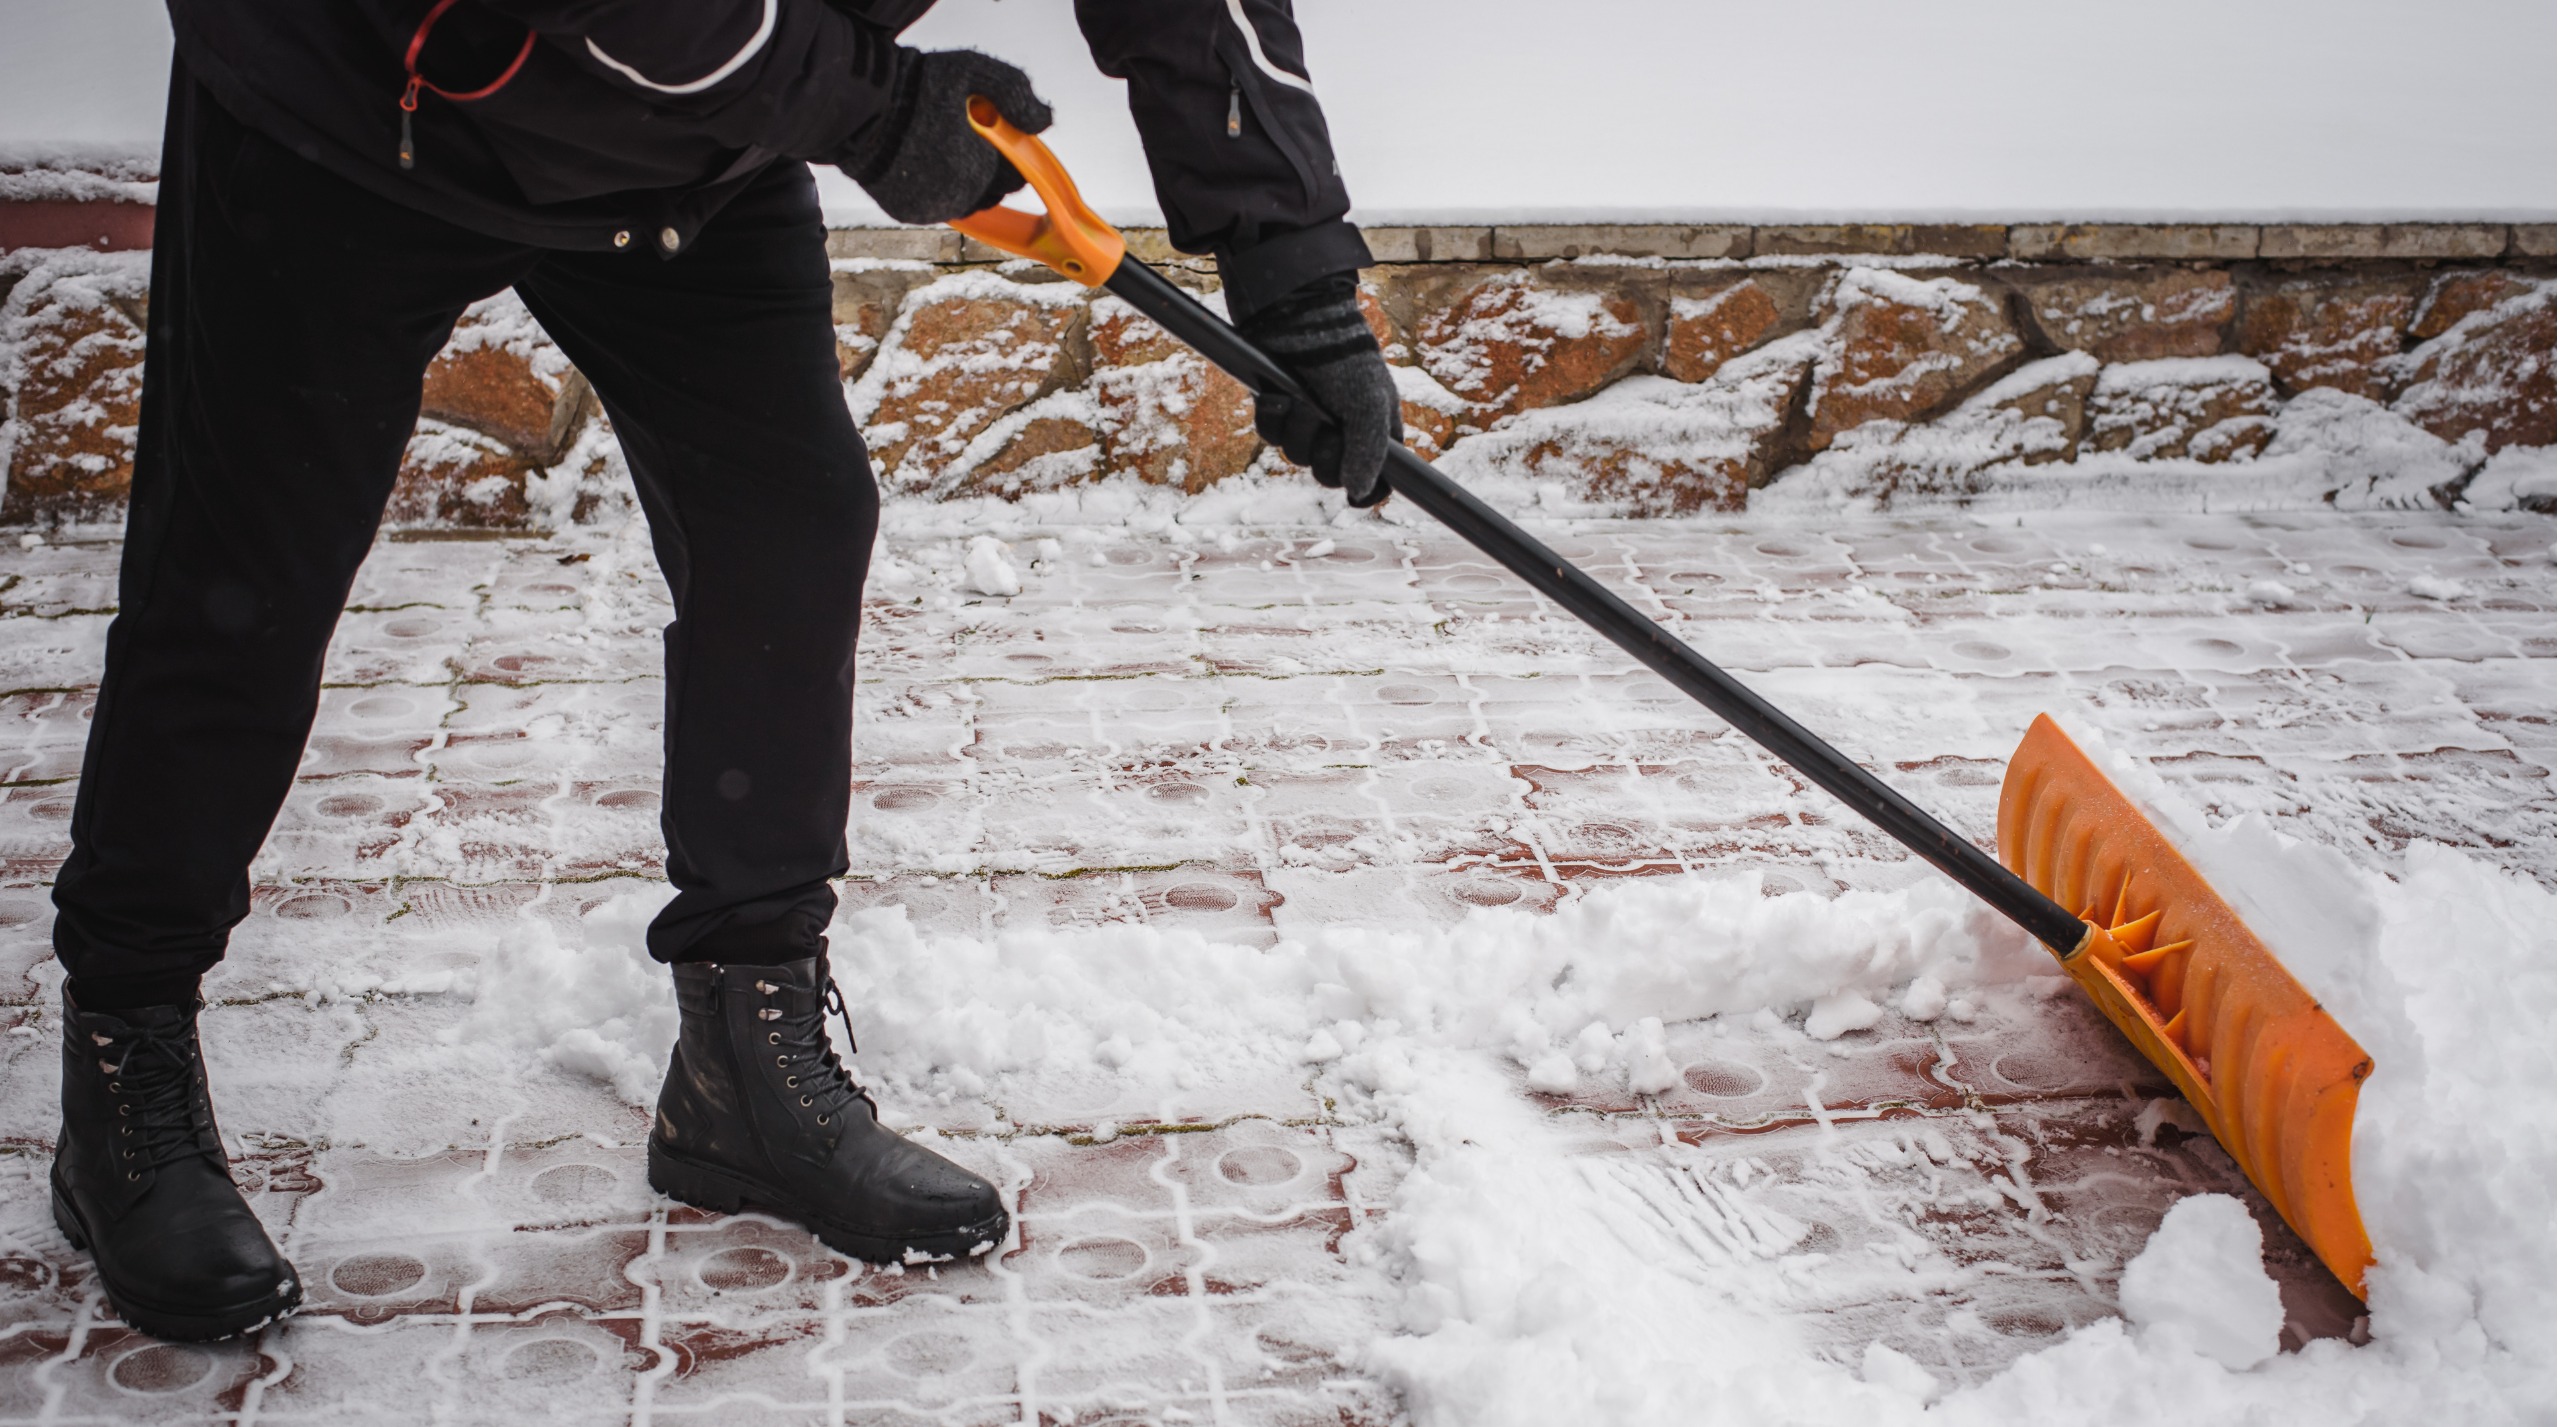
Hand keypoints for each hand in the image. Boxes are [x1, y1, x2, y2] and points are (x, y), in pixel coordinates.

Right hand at [838, 49, 1050, 224]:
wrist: (858, 106)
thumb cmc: (918, 85)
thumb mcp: (975, 71)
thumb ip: (1017, 94)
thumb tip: (1044, 120)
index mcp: (976, 169)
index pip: (1015, 177)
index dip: (1008, 154)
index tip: (994, 134)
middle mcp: (955, 197)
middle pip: (990, 191)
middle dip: (986, 167)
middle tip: (966, 136)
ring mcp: (929, 208)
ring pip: (964, 200)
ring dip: (963, 178)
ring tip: (943, 145)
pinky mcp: (907, 211)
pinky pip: (937, 204)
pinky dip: (937, 186)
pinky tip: (925, 159)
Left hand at [1239, 275, 1400, 506]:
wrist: (1302, 318)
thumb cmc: (1346, 358)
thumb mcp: (1369, 404)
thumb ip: (1369, 452)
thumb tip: (1356, 494)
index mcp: (1375, 430)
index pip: (1376, 479)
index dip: (1366, 491)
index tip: (1355, 495)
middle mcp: (1342, 430)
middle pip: (1329, 474)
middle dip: (1324, 455)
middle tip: (1328, 429)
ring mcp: (1307, 421)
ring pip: (1296, 456)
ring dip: (1298, 431)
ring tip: (1302, 401)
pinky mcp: (1278, 409)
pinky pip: (1270, 435)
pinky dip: (1274, 418)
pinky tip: (1279, 397)